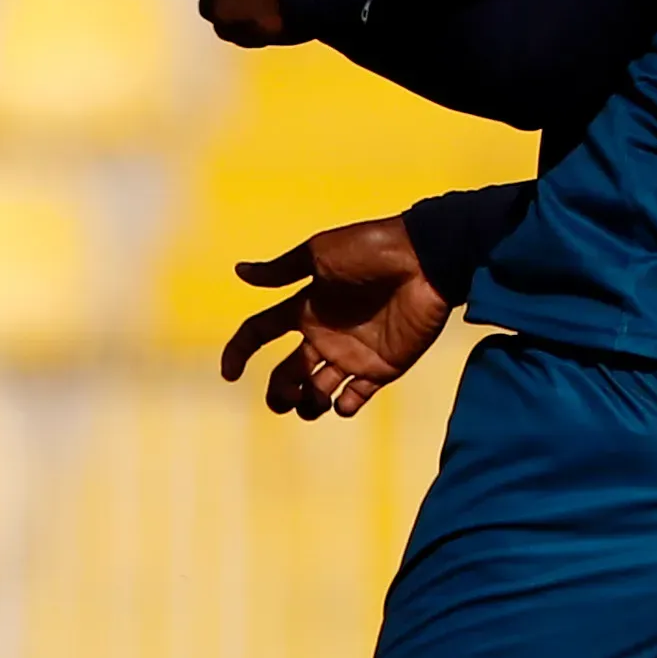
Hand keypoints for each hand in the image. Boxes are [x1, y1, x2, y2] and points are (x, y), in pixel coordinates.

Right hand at [220, 217, 452, 419]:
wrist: (426, 261)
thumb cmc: (372, 251)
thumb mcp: (320, 254)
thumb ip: (281, 271)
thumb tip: (239, 272)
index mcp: (305, 306)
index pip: (260, 332)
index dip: (239, 352)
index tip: (230, 374)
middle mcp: (325, 333)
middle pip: (288, 373)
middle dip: (280, 392)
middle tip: (286, 395)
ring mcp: (353, 353)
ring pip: (317, 391)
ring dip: (308, 403)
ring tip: (312, 400)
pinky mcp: (383, 366)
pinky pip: (355, 397)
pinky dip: (344, 406)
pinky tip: (342, 400)